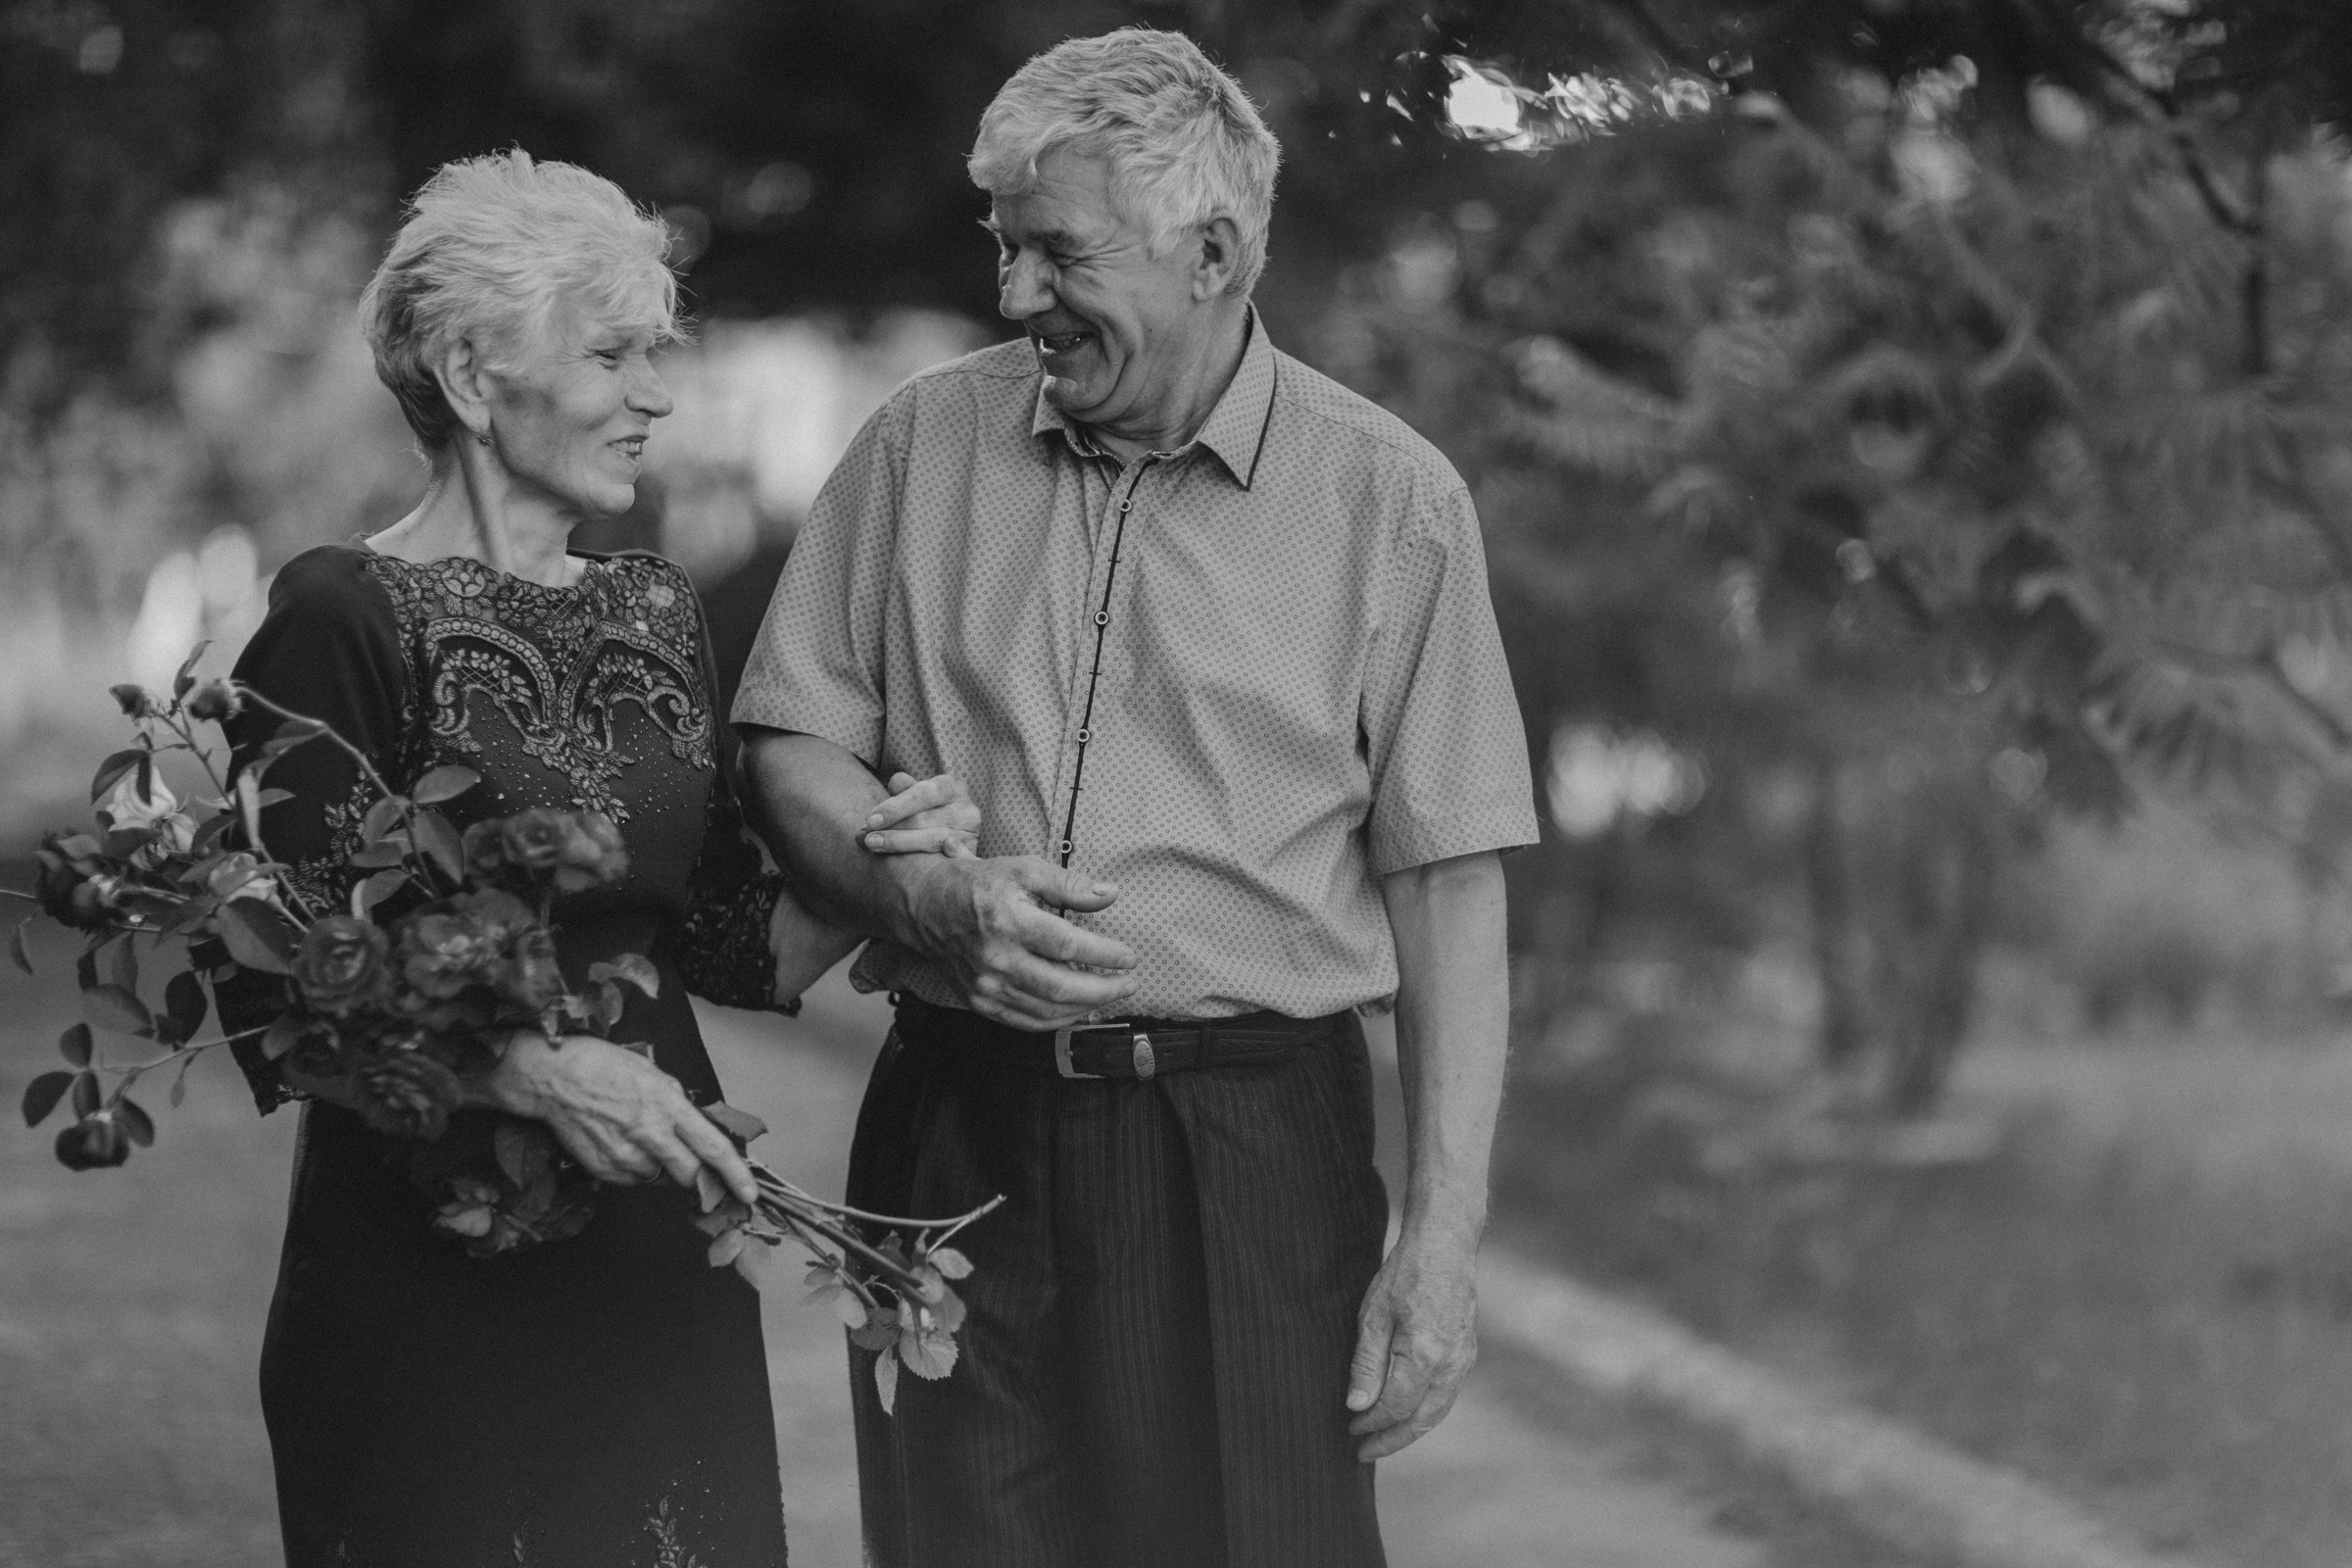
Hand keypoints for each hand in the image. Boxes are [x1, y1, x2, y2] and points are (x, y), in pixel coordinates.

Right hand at [482, 1033, 759, 1205]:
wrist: (553, 1078)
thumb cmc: (602, 1066)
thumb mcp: (653, 1073)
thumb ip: (678, 1104)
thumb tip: (696, 1128)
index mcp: (669, 1107)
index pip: (713, 1148)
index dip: (735, 1175)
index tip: (748, 1192)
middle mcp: (650, 1134)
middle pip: (690, 1174)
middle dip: (696, 1173)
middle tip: (689, 1161)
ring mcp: (625, 1155)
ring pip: (659, 1177)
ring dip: (660, 1166)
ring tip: (640, 1137)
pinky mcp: (604, 1169)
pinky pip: (632, 1180)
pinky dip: (635, 1168)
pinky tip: (620, 1143)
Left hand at [861, 771, 979, 857]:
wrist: (954, 835)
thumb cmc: (926, 812)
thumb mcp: (916, 796)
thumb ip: (905, 790)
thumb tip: (896, 781)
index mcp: (951, 787)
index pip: (923, 793)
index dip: (896, 808)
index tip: (870, 821)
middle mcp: (966, 809)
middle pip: (925, 820)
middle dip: (892, 830)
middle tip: (866, 839)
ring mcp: (971, 834)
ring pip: (933, 841)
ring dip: (899, 845)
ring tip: (874, 847)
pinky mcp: (971, 856)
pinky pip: (948, 862)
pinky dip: (927, 864)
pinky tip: (907, 868)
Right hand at [902, 854, 1139, 1030]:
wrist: (926, 907)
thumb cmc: (979, 884)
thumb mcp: (1024, 870)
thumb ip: (1069, 884)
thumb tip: (1110, 893)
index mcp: (1008, 921)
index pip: (1067, 945)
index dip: (1104, 954)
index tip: (1130, 957)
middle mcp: (996, 959)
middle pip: (1061, 987)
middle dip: (1104, 990)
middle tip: (1129, 984)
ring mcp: (985, 986)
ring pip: (1046, 1011)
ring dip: (1085, 1008)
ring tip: (1109, 996)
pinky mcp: (979, 1002)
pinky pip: (1025, 1022)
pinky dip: (1057, 1021)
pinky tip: (1077, 1009)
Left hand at [1345, 1225, 1478, 1460]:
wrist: (1444, 1245)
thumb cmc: (1405, 1275)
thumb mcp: (1373, 1316)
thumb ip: (1367, 1365)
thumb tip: (1357, 1406)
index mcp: (1425, 1357)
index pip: (1395, 1407)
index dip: (1372, 1422)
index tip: (1350, 1429)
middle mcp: (1451, 1365)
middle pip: (1421, 1419)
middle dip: (1391, 1439)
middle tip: (1364, 1453)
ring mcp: (1463, 1360)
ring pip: (1436, 1410)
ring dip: (1409, 1429)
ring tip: (1383, 1439)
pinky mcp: (1467, 1352)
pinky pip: (1446, 1394)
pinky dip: (1424, 1410)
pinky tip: (1406, 1411)